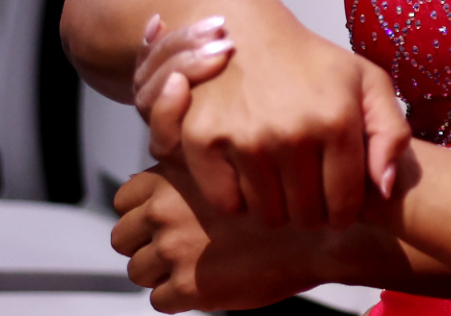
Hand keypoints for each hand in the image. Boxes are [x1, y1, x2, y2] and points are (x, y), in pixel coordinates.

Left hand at [111, 164, 420, 312]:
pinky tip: (211, 284)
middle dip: (145, 243)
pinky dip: (180, 298)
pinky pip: (160, 301)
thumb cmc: (295, 182)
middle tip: (178, 246)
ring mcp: (174, 247)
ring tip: (196, 267)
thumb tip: (169, 167)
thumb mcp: (244, 149)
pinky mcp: (189, 285)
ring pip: (137, 270)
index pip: (124, 196)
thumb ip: (202, 157)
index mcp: (173, 174)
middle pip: (122, 235)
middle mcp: (165, 208)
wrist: (328, 223)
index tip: (166, 216)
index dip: (143, 209)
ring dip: (161, 272)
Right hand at [142, 0, 410, 230]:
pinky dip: (238, 197)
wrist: (245, 30)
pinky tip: (249, 172)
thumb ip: (391, 134)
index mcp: (337, 118)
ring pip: (268, 215)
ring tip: (281, 180)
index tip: (336, 201)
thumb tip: (384, 190)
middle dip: (311, 210)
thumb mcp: (367, 83)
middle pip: (306, 216)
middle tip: (307, 188)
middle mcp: (292, 131)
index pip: (344, 204)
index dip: (343, 212)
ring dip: (277, 206)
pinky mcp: (203, 140)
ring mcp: (245, 137)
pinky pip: (228, 204)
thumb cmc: (313, 64)